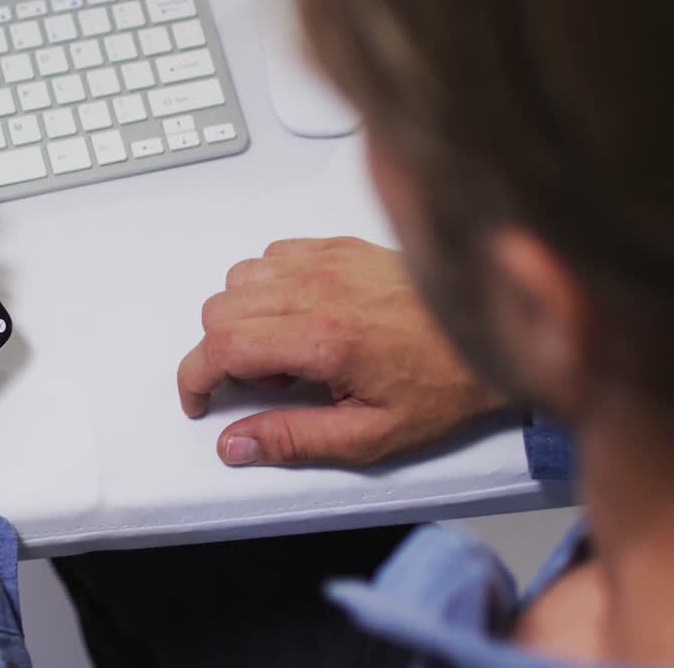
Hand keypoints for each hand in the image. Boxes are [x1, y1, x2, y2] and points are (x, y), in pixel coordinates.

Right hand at [178, 237, 504, 466]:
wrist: (495, 336)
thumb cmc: (444, 384)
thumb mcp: (371, 436)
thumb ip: (294, 440)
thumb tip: (236, 444)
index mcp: (324, 338)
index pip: (221, 345)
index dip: (194, 378)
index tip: (199, 399)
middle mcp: (320, 289)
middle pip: (220, 310)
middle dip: (220, 354)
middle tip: (264, 385)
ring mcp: (329, 261)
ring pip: (239, 278)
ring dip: (242, 317)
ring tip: (285, 350)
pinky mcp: (341, 246)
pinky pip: (273, 254)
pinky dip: (268, 285)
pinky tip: (299, 314)